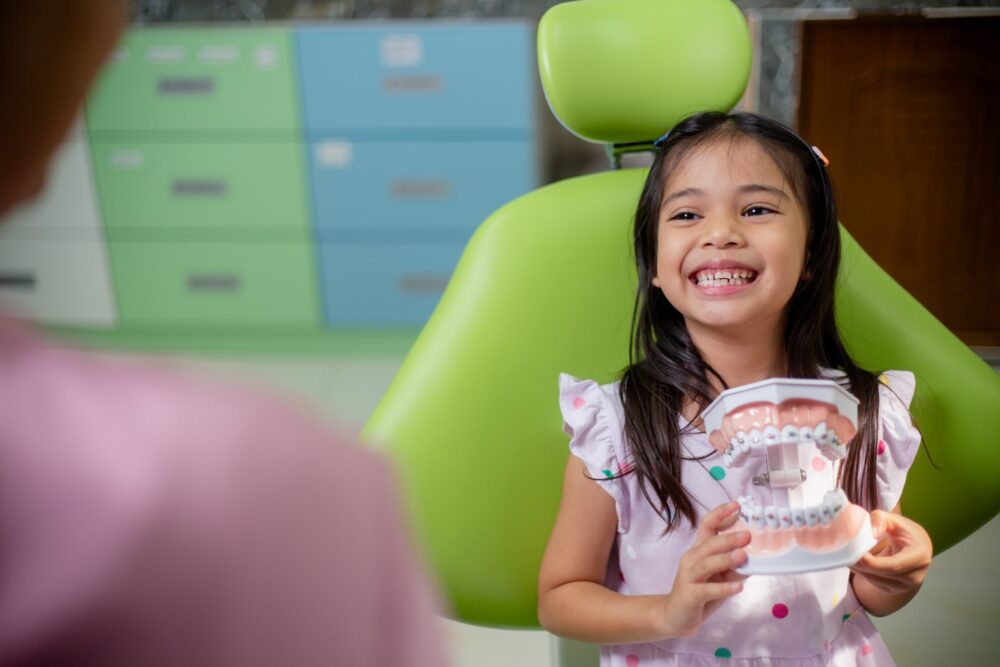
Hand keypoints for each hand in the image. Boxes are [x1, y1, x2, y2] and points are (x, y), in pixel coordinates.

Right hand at [659, 502, 749, 637]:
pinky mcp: (690, 595)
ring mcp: (689, 576)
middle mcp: (692, 559)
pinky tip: (738, 587)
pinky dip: (724, 588)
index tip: (736, 506)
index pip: (707, 525)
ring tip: (742, 556)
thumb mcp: (721, 577)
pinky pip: (708, 590)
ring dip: (725, 559)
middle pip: (709, 543)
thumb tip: (756, 558)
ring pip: (707, 564)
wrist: (676, 615)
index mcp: (699, 550)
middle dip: (728, 538)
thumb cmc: (701, 592)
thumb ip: (735, 566)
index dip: (720, 514)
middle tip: (747, 535)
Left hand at [851, 509, 931, 597]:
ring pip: (874, 580)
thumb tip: (871, 533)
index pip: (894, 565)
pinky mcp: (894, 589)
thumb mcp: (894, 520)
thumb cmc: (904, 532)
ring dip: (858, 568)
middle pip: (881, 574)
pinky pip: (873, 582)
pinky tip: (855, 561)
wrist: (917, 548)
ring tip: (847, 554)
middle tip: (844, 552)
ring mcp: (905, 586)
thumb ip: (880, 520)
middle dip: (860, 564)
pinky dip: (861, 572)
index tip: (856, 552)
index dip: (872, 562)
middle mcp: (915, 575)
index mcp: (919, 557)